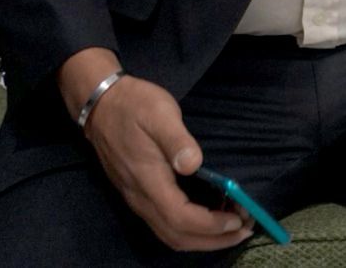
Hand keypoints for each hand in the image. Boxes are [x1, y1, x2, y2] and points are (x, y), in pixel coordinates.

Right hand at [60, 49, 250, 251]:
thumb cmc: (135, 105)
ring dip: (202, 238)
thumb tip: (193, 164)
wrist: (101, 104)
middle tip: (244, 231)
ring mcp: (137, 199)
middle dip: (212, 240)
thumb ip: (176, 140)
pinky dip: (190, 228)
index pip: (180, 219)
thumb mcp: (159, 113)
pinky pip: (164, 224)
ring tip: (232, 227)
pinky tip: (209, 215)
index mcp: (148, 181)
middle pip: (176, 236)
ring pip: (169, 234)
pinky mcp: (138, 194)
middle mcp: (140, 198)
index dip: (210, 225)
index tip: (238, 220)